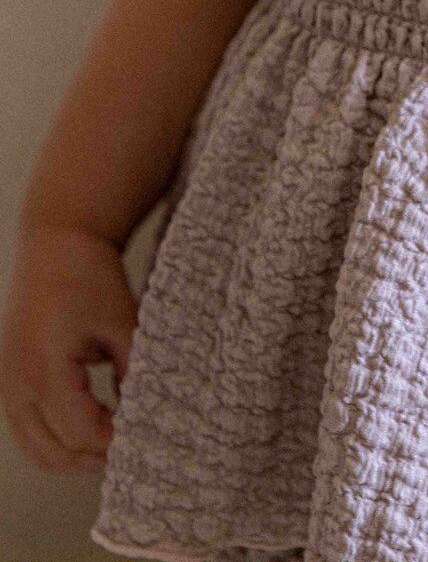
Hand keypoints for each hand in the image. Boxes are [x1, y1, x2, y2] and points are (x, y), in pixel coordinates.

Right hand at [0, 221, 135, 471]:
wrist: (57, 241)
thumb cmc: (92, 277)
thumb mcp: (123, 325)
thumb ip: (132, 375)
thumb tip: (142, 416)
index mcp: (45, 369)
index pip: (80, 432)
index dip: (113, 442)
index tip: (143, 434)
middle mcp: (17, 384)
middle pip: (54, 451)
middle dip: (93, 456)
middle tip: (131, 444)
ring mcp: (7, 385)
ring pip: (36, 448)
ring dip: (72, 454)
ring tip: (111, 441)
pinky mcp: (7, 380)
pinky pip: (27, 429)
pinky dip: (55, 438)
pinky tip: (90, 424)